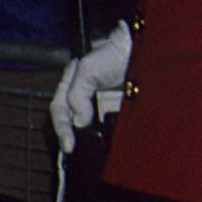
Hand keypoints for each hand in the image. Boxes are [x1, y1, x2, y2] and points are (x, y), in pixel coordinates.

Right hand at [50, 21, 131, 152]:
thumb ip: (77, 94)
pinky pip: (105, 127)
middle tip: (71, 149)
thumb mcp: (88, 69)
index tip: (68, 143)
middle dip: (68, 135)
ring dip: (83, 138)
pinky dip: (101, 136)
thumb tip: (78, 121)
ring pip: (84, 127)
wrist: (142, 50)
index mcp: (70, 83)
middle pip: (69, 120)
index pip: (59, 109)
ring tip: (82, 150)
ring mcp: (99, 104)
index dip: (61, 127)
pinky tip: (101, 143)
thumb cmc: (115, 53)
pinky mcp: (115, 110)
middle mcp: (82, 94)